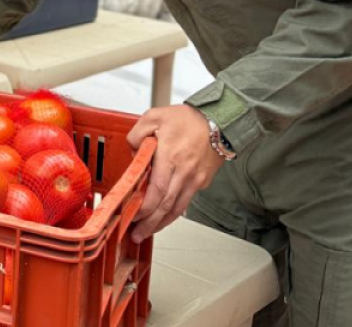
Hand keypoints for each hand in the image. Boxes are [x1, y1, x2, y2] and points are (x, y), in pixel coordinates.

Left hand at [126, 104, 224, 242]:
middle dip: (150, 223)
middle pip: (166, 205)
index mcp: (171, 157)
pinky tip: (163, 216)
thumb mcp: (154, 116)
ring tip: (147, 232)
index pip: (157, 190)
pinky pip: (185, 201)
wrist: (219, 120)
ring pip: (177, 208)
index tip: (132, 215)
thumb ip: (137, 134)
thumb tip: (131, 151)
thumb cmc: (188, 119)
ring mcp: (195, 179)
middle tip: (136, 234)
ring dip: (161, 223)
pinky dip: (173, 212)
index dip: (145, 207)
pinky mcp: (202, 182)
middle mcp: (184, 172)